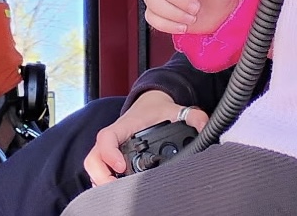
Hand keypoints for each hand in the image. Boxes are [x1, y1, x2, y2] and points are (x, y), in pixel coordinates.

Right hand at [84, 91, 208, 185]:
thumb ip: (193, 116)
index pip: (107, 137)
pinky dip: (103, 180)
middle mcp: (114, 137)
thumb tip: (203, 126)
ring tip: (116, 192)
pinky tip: (117, 189)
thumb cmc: (159, 110)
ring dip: (101, 179)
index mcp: (125, 125)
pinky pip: (99, 169)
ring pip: (94, 165)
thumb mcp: (177, 109)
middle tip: (116, 188)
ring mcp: (110, 148)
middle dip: (101, 175)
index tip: (121, 167)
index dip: (109, 153)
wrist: (151, 104)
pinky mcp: (111, 156)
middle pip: (94, 157)